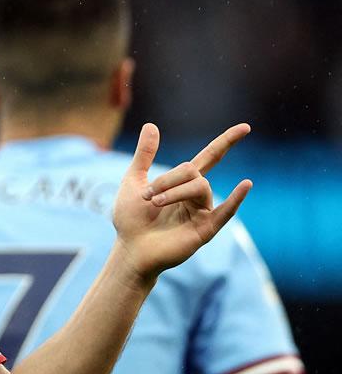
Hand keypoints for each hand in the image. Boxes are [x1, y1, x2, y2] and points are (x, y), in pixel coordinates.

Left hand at [112, 122, 251, 282]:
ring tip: (153, 203)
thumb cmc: (130, 218)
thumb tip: (151, 125)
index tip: (245, 127)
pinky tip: (246, 185)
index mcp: (182, 183)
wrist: (129, 248)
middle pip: (193, 171)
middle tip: (147, 195)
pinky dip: (236, 199)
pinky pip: (225, 211)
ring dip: (174, 191)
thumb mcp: (134, 180)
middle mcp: (197, 196)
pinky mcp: (205, 229)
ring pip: (200, 187)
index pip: (210, 157)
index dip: (226, 142)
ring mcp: (203, 212)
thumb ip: (144, 155)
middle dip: (168, 179)